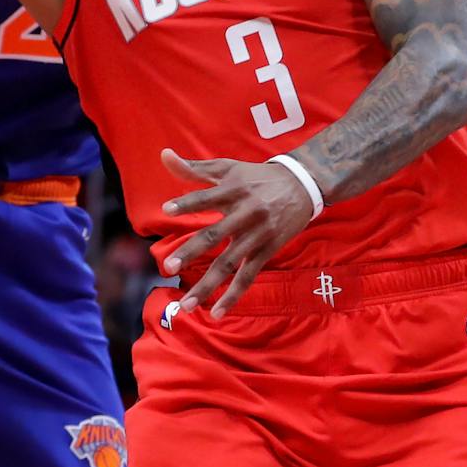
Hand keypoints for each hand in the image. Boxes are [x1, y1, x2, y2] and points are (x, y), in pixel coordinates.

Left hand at [158, 149, 314, 317]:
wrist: (302, 184)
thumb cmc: (256, 176)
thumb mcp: (227, 167)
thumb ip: (193, 167)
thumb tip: (163, 154)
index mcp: (233, 190)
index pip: (207, 196)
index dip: (188, 203)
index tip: (166, 210)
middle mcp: (245, 213)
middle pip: (215, 234)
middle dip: (192, 251)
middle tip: (170, 266)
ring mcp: (257, 235)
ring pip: (229, 263)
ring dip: (207, 285)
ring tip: (186, 304)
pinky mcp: (267, 250)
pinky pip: (248, 276)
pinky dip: (233, 296)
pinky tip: (216, 312)